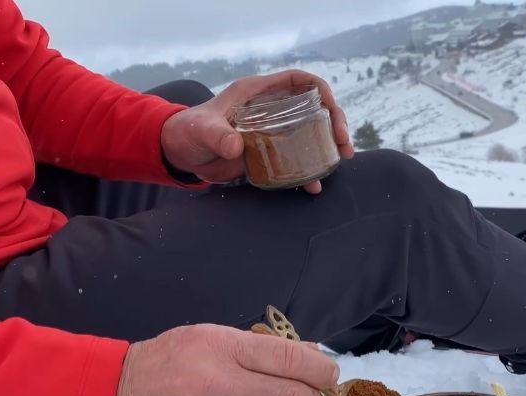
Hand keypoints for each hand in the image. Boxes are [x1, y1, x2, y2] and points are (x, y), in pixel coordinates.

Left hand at [160, 70, 354, 192]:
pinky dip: (308, 171)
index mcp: (258, 93)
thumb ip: (217, 135)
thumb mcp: (201, 130)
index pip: (298, 80)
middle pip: (313, 107)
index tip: (331, 106)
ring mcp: (273, 131)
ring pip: (310, 133)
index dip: (319, 88)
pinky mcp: (269, 153)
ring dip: (328, 145)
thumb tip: (235, 146)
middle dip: (334, 122)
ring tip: (340, 159)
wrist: (181, 154)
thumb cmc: (189, 131)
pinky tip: (315, 185)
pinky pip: (295, 159)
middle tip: (343, 143)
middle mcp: (271, 109)